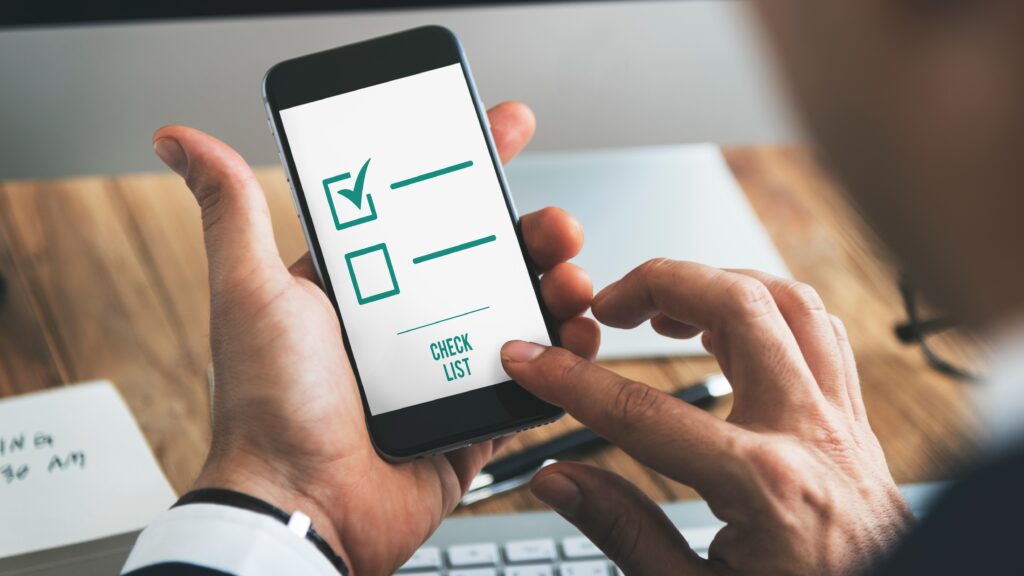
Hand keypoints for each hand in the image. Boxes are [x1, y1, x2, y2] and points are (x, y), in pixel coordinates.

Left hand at [152, 102, 599, 574]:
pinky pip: (527, 380)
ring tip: (569, 281)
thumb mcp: (250, 291)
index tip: (502, 131)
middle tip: (554, 225)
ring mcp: (440, 370)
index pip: (423, 214)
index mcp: (360, 288)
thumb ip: (235, 214)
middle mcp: (403, 324)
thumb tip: (184, 143)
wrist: (301, 506)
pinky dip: (558, 358)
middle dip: (529, 233)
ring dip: (552, 288)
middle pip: (484, 260)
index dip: (467, 170)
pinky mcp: (468, 418)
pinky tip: (574, 337)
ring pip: (514, 313)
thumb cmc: (268, 406)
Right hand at [501, 259, 912, 574]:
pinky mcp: (856, 423)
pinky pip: (822, 331)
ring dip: (719, 284)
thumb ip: (622, 531)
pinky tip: (731, 328)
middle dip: (659, 284)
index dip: (572, 381)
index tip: (532, 360)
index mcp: (765, 487)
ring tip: (665, 307)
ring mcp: (842, 421)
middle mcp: (811, 434)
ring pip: (791, 300)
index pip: (644, 411)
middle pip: (738, 305)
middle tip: (608, 306)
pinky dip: (770, 309)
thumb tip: (558, 481)